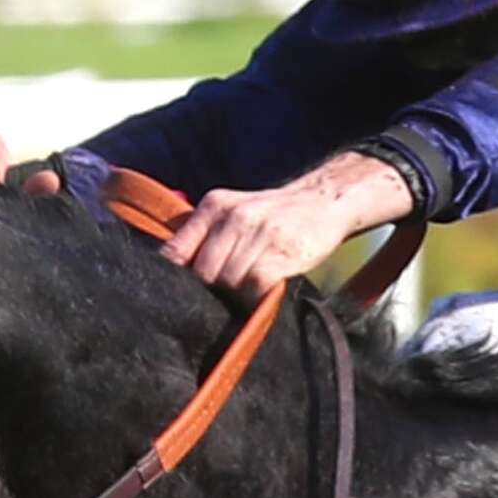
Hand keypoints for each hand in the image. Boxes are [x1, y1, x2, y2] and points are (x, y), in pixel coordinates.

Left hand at [160, 152, 416, 295]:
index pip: (176, 251)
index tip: (182, 293)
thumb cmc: (274, 215)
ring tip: (249, 289)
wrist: (323, 201)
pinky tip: (264, 292)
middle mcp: (233, 216)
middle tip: (227, 293)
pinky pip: (254, 285)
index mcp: (214, 205)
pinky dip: (255, 296)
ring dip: (237, 294)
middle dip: (212, 289)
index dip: (177, 279)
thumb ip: (204, 235)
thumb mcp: (233, 212)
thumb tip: (174, 269)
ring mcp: (258, 233)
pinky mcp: (281, 252)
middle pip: (202, 272)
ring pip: (228, 281)